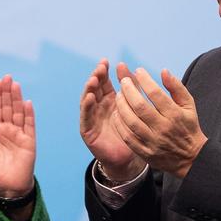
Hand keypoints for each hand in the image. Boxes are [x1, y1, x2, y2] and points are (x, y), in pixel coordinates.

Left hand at [0, 75, 35, 198]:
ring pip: (19, 113)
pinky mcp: (29, 144)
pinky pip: (30, 126)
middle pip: (9, 108)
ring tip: (15, 84)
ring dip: (17, 99)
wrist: (5, 191)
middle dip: (7, 93)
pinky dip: (29, 115)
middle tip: (7, 77)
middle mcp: (9, 132)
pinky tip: (27, 103)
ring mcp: (20, 136)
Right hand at [80, 59, 143, 179]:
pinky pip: (85, 117)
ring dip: (89, 89)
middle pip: (94, 88)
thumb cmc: (132, 132)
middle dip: (96, 77)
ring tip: (93, 80)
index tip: (106, 61)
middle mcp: (98, 107)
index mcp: (109, 100)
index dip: (103, 72)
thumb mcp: (133, 107)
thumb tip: (135, 69)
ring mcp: (91, 118)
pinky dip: (86, 106)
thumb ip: (133, 89)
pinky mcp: (87, 130)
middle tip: (100, 68)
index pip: (103, 82)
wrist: (127, 158)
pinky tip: (90, 98)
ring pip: (87, 100)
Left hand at [113, 66, 207, 178]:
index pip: (156, 94)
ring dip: (121, 106)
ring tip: (119, 95)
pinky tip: (117, 113)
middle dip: (129, 91)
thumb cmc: (188, 126)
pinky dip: (120, 124)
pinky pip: (127, 137)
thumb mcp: (189, 105)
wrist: (191, 158)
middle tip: (124, 81)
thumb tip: (163, 70)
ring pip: (131, 122)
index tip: (138, 71)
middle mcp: (163, 128)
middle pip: (140, 107)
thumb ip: (176, 87)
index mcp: (175, 115)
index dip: (144, 80)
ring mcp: (153, 142)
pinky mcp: (145, 152)